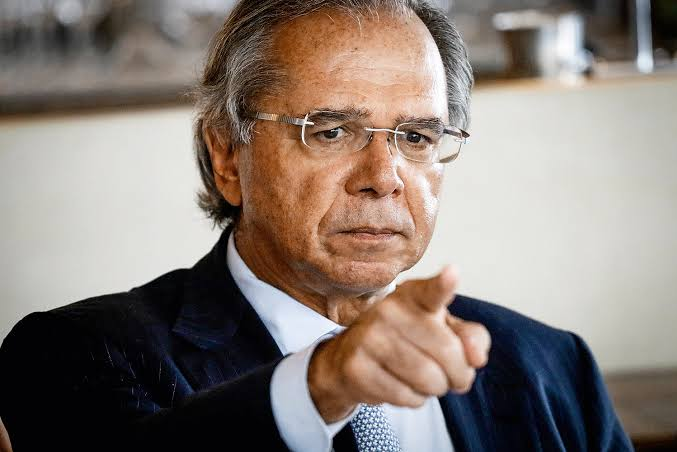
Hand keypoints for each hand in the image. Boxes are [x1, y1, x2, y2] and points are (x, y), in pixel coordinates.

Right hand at [307, 266, 490, 422]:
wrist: (350, 358)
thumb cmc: (409, 341)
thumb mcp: (443, 331)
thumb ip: (471, 338)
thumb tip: (477, 358)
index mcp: (414, 295)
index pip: (432, 292)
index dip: (444, 285)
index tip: (453, 273)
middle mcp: (388, 310)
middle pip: (447, 352)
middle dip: (459, 374)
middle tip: (453, 377)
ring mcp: (369, 338)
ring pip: (429, 379)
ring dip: (436, 389)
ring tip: (425, 379)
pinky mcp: (357, 367)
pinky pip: (406, 397)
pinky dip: (414, 399)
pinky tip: (401, 385)